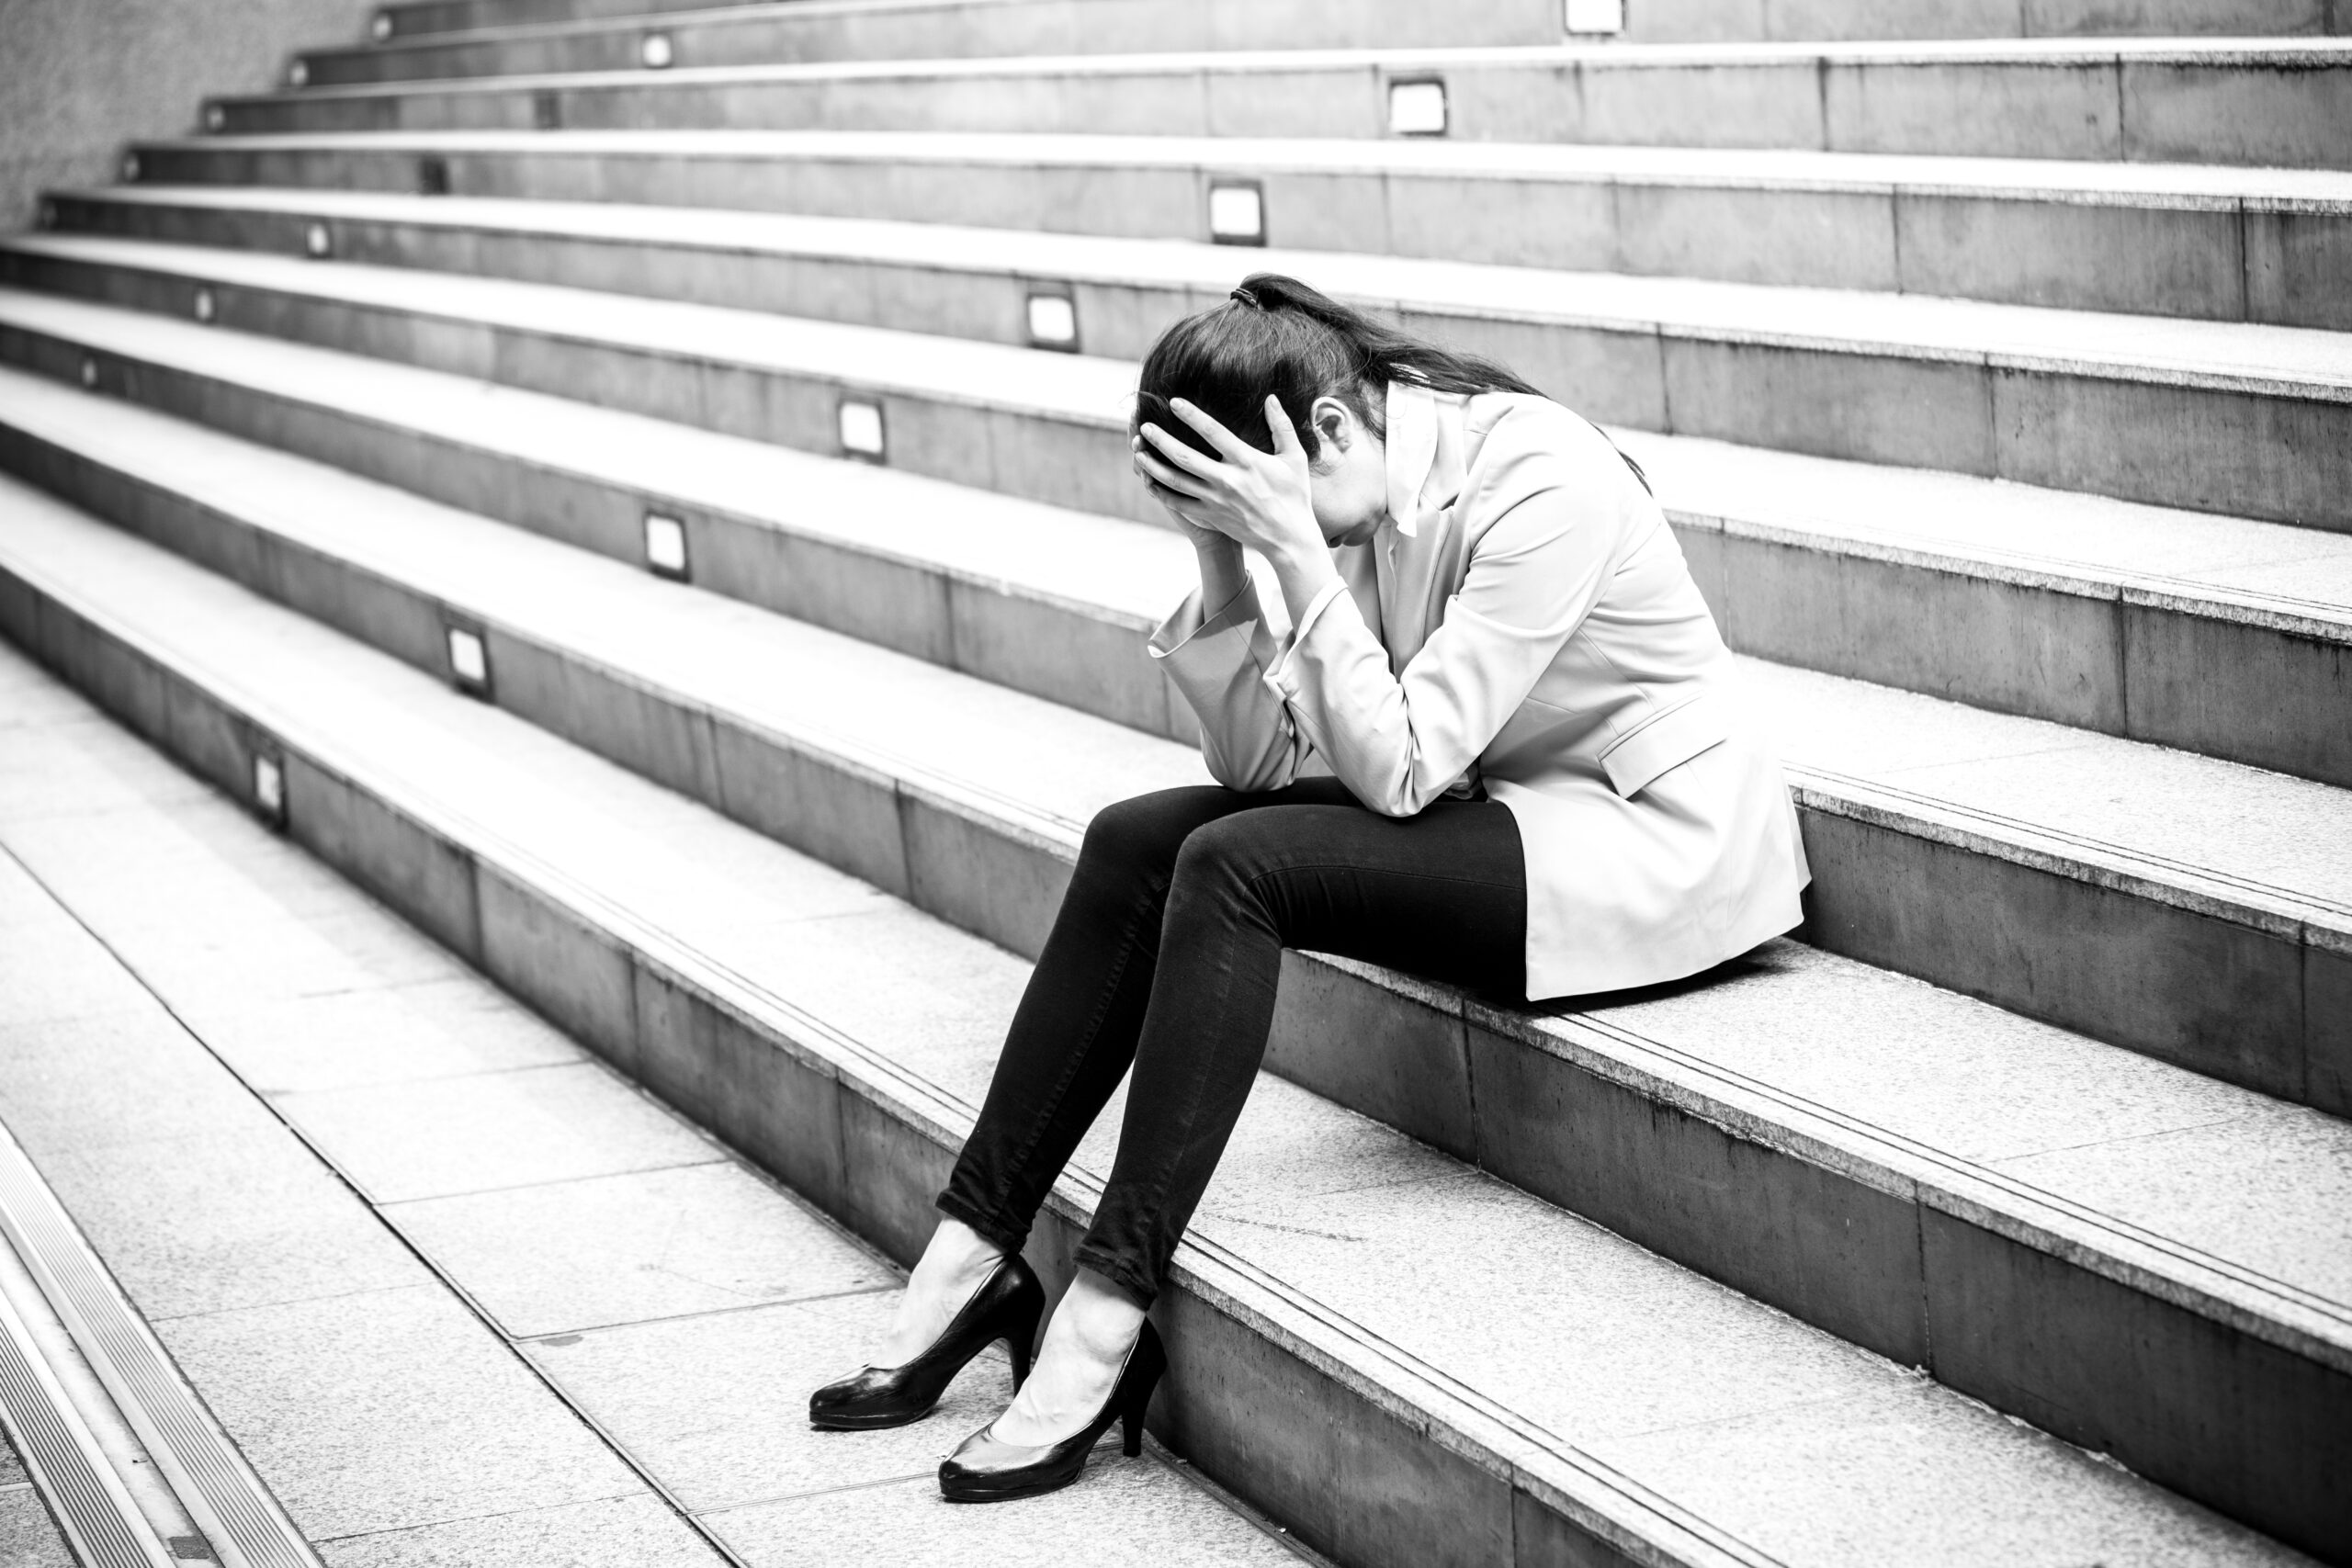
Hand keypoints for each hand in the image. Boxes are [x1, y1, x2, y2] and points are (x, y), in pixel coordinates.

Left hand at [1131, 396, 1323, 567]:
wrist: (1289, 538)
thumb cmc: (1294, 495)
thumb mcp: (1294, 458)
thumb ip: (1281, 426)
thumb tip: (1270, 397)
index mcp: (1247, 461)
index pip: (1213, 433)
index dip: (1192, 416)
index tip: (1174, 402)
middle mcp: (1227, 480)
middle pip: (1185, 457)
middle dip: (1161, 440)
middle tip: (1144, 426)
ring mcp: (1216, 500)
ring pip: (1176, 480)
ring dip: (1154, 465)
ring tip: (1138, 451)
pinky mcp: (1211, 516)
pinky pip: (1179, 503)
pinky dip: (1161, 491)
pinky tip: (1149, 480)